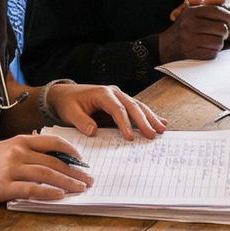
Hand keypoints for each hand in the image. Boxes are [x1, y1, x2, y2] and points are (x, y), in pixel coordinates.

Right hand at [0, 133, 91, 204]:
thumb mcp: (4, 148)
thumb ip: (25, 148)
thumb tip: (50, 153)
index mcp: (19, 141)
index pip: (52, 142)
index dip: (71, 151)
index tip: (82, 161)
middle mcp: (17, 152)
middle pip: (53, 161)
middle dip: (74, 171)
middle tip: (88, 180)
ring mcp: (11, 169)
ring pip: (47, 175)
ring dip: (67, 183)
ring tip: (80, 189)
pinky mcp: (5, 186)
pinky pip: (32, 190)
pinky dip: (49, 193)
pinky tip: (60, 196)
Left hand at [47, 82, 165, 139]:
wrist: (67, 94)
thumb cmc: (69, 103)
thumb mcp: (71, 113)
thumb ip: (81, 121)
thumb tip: (93, 131)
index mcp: (103, 94)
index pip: (117, 109)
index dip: (125, 123)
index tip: (130, 138)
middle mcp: (114, 92)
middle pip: (132, 106)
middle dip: (144, 121)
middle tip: (153, 134)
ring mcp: (120, 96)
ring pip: (138, 106)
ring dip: (151, 118)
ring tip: (162, 129)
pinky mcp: (122, 102)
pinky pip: (137, 108)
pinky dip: (149, 115)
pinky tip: (161, 121)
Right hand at [158, 0, 229, 61]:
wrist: (165, 46)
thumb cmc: (183, 27)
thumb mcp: (191, 12)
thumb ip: (208, 4)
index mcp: (191, 12)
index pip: (217, 11)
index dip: (229, 17)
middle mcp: (189, 25)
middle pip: (221, 28)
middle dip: (225, 32)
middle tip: (223, 33)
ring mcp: (189, 40)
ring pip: (219, 42)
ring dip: (220, 42)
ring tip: (214, 40)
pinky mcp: (191, 53)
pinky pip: (212, 53)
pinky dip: (213, 52)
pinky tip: (207, 48)